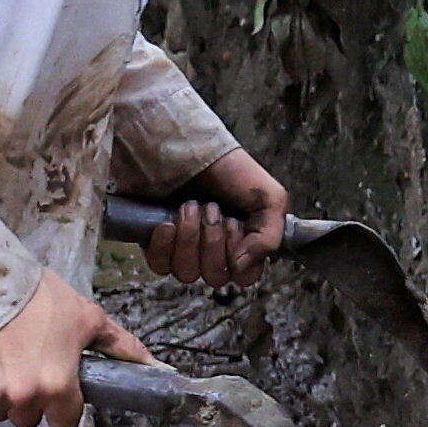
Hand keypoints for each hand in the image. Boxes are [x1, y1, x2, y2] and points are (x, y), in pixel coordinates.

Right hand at [0, 270, 145, 426]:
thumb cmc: (38, 297)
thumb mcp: (86, 317)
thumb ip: (118, 345)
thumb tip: (153, 364)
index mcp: (57, 385)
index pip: (64, 424)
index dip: (62, 408)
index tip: (57, 391)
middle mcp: (23, 396)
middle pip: (28, 419)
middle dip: (29, 399)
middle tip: (27, 365)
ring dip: (0, 393)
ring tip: (1, 358)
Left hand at [136, 149, 289, 283]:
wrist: (189, 149)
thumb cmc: (230, 170)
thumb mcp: (268, 197)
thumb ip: (269, 237)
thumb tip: (241, 267)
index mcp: (243, 245)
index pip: (244, 276)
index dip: (238, 255)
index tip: (235, 224)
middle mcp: (214, 252)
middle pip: (214, 276)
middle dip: (212, 241)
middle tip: (212, 209)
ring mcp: (184, 251)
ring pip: (187, 274)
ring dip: (189, 238)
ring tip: (190, 207)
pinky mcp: (158, 246)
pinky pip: (160, 266)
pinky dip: (165, 244)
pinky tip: (168, 221)